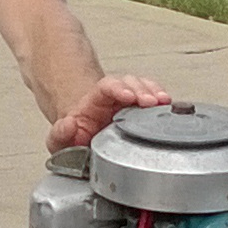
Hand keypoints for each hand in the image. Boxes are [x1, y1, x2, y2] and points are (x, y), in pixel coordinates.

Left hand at [47, 72, 170, 151]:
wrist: (85, 144)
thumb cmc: (76, 141)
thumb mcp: (60, 140)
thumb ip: (60, 133)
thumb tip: (68, 124)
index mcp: (94, 102)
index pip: (107, 86)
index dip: (119, 88)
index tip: (129, 96)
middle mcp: (113, 99)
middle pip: (130, 83)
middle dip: (142, 90)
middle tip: (151, 102)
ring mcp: (129, 104)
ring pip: (144, 89)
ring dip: (155, 93)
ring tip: (163, 102)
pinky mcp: (141, 113)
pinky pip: (153, 99)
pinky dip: (161, 100)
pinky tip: (168, 104)